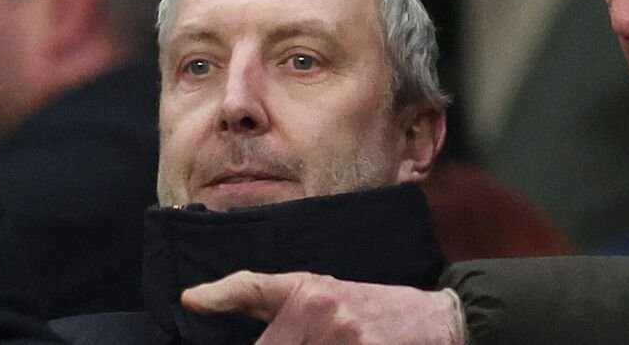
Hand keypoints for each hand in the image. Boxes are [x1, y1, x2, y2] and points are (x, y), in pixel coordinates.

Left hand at [182, 271, 465, 344]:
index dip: (237, 337)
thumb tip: (189, 300)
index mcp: (306, 296)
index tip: (194, 325)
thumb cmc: (370, 306)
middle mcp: (327, 317)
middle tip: (297, 343)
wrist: (439, 320)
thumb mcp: (312, 288)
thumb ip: (252, 294)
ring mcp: (351, 342)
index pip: (255, 333)